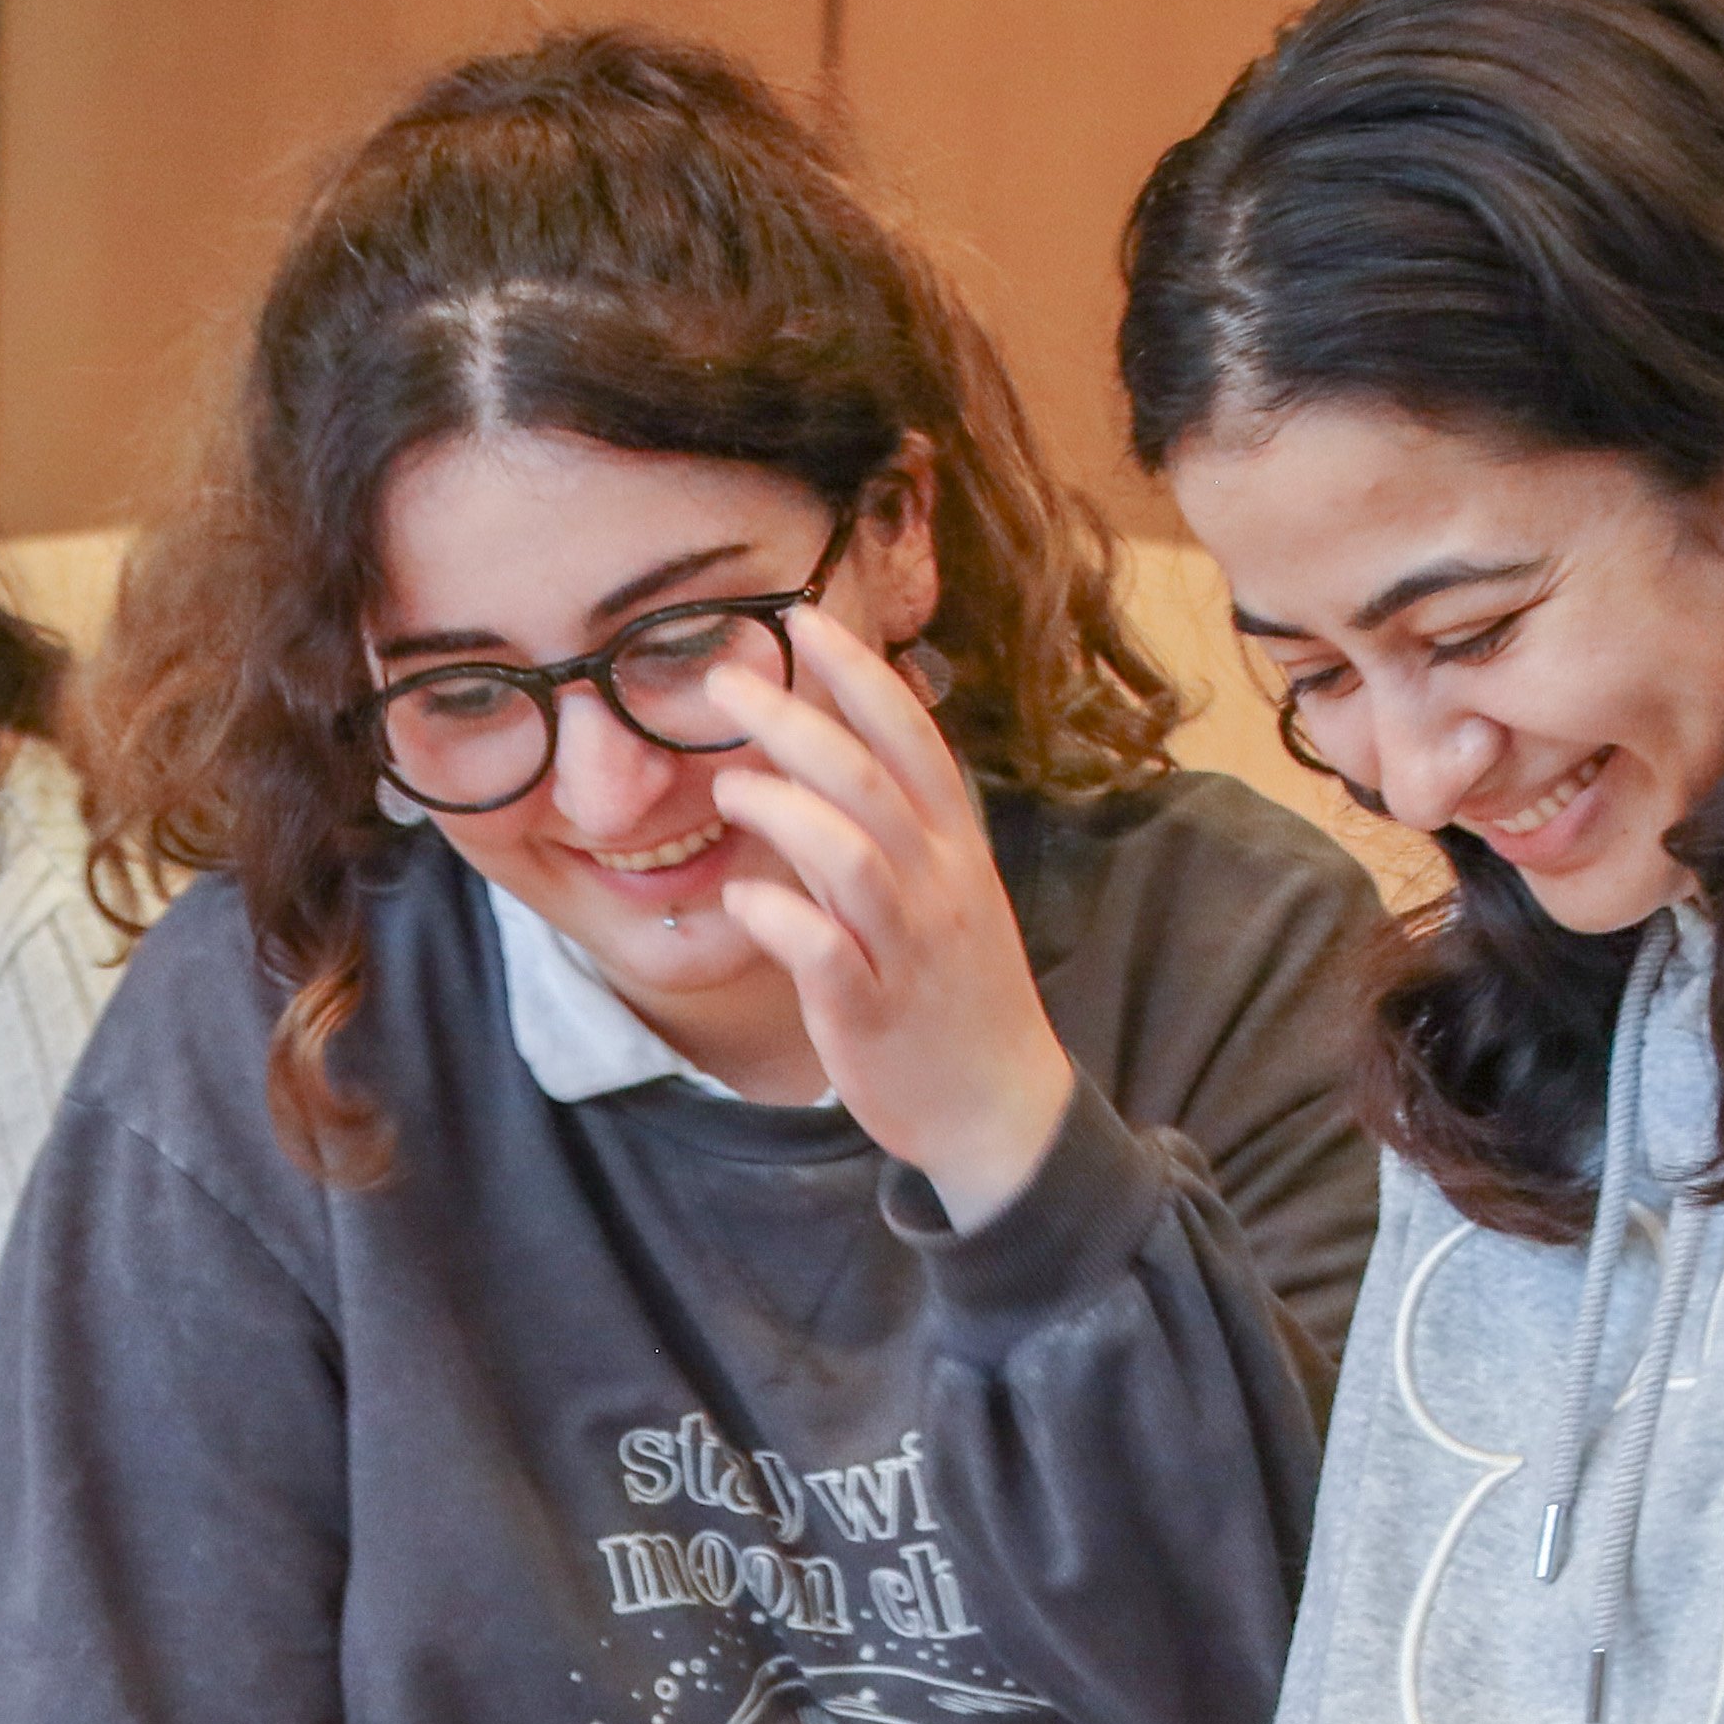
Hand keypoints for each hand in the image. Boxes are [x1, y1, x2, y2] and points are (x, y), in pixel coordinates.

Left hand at [705, 617, 1072, 1226]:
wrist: (998, 1104)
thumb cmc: (952, 987)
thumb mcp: (941, 887)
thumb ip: (889, 823)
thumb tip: (820, 750)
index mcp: (954, 843)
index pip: (911, 736)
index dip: (858, 673)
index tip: (801, 618)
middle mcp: (938, 884)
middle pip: (870, 781)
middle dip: (797, 720)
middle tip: (724, 682)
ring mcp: (909, 948)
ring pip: (853, 858)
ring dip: (786, 812)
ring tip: (727, 787)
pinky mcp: (873, 1014)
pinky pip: (825, 955)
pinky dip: (779, 919)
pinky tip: (743, 896)